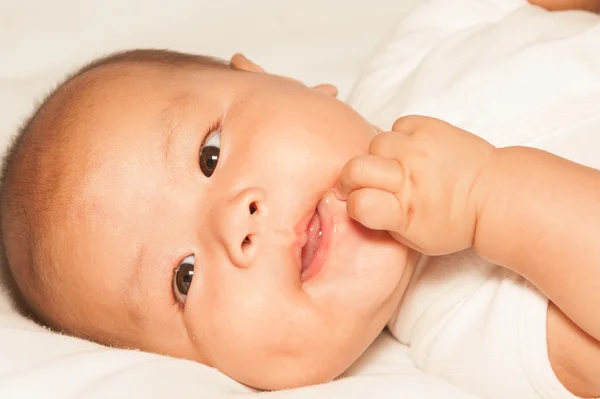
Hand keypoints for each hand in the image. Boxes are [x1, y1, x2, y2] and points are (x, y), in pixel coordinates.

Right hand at [336, 116, 494, 254]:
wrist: (493, 194)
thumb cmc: (452, 222)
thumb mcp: (414, 238)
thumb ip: (381, 221)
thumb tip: (354, 199)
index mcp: (406, 213)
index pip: (359, 203)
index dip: (354, 204)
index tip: (360, 204)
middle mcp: (412, 178)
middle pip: (357, 168)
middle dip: (351, 177)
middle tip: (361, 182)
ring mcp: (421, 149)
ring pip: (376, 143)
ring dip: (381, 156)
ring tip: (398, 165)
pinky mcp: (432, 128)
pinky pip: (398, 125)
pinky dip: (401, 137)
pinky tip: (413, 151)